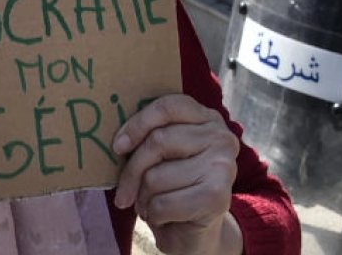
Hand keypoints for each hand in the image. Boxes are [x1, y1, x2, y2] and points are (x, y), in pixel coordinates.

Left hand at [113, 95, 242, 254]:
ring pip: (156, 176)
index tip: (118, 146)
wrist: (195, 234)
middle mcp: (221, 138)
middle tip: (124, 192)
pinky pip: (163, 203)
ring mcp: (223, 167)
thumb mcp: (160, 156)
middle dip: (132, 171)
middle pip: (158, 141)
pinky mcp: (218, 197)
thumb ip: (148, 137)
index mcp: (206, 119)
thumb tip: (118, 140)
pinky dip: (154, 214)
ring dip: (143, 197)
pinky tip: (164, 217)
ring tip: (151, 203)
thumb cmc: (171, 188)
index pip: (168, 107)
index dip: (138, 124)